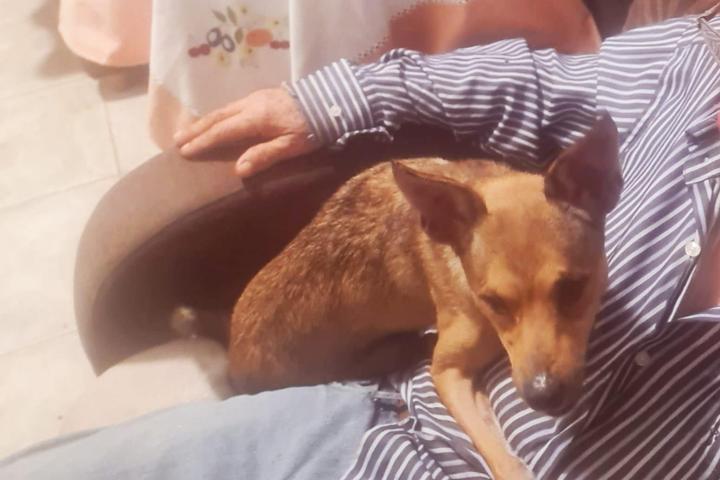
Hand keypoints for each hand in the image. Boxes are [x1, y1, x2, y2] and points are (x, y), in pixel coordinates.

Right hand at [174, 88, 318, 176]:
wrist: (331, 99)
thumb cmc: (314, 127)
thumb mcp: (293, 146)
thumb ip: (265, 156)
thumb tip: (239, 170)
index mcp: (256, 118)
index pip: (222, 131)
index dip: (203, 142)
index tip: (184, 152)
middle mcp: (251, 104)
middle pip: (217, 117)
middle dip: (195, 130)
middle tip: (176, 141)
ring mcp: (256, 97)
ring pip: (223, 109)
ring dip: (204, 121)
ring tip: (188, 132)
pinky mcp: (263, 96)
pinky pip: (232, 106)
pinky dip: (217, 116)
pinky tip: (215, 122)